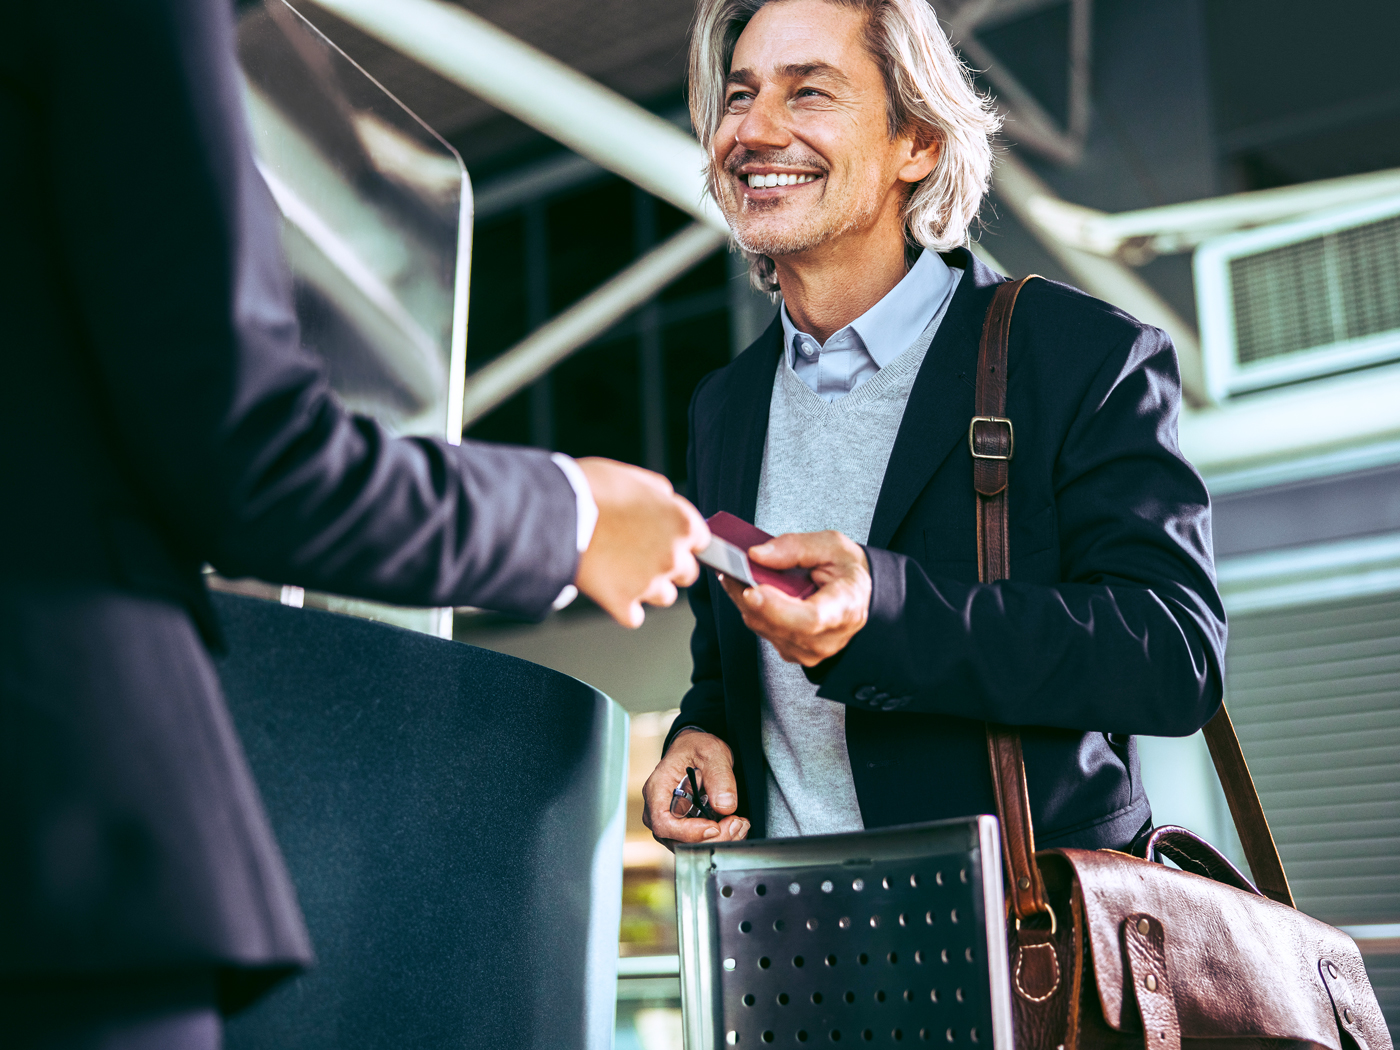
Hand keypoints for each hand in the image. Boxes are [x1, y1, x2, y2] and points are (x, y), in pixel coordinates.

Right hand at [575, 458, 709, 627]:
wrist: (553, 514)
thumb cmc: (590, 489)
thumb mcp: (634, 477)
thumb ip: (660, 494)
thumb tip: (667, 501)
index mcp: (683, 523)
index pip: (701, 541)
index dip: (681, 539)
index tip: (666, 538)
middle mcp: (673, 556)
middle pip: (687, 573)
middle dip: (669, 565)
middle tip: (642, 554)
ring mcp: (650, 583)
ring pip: (664, 596)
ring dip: (649, 587)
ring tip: (623, 571)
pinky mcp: (623, 604)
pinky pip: (633, 616)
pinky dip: (623, 606)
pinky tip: (609, 589)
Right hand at [642, 729, 750, 847]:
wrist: (695, 750)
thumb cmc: (695, 748)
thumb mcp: (711, 752)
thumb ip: (719, 777)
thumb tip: (725, 805)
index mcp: (657, 788)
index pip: (663, 822)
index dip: (688, 832)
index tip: (714, 827)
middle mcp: (658, 808)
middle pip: (676, 839)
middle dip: (710, 838)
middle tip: (736, 823)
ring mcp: (669, 820)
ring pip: (688, 845)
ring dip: (717, 840)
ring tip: (739, 823)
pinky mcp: (682, 827)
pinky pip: (696, 841)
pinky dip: (718, 838)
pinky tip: (734, 825)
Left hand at [720, 530, 870, 665]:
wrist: (855, 593)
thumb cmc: (846, 571)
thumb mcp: (831, 545)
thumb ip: (795, 547)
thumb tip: (757, 555)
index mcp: (846, 607)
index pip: (811, 619)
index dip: (778, 608)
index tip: (754, 590)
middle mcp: (829, 636)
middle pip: (780, 626)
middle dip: (749, 598)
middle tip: (730, 571)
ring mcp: (810, 649)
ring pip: (765, 628)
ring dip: (745, 601)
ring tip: (735, 573)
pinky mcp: (793, 651)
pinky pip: (763, 630)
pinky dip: (751, 609)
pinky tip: (748, 588)